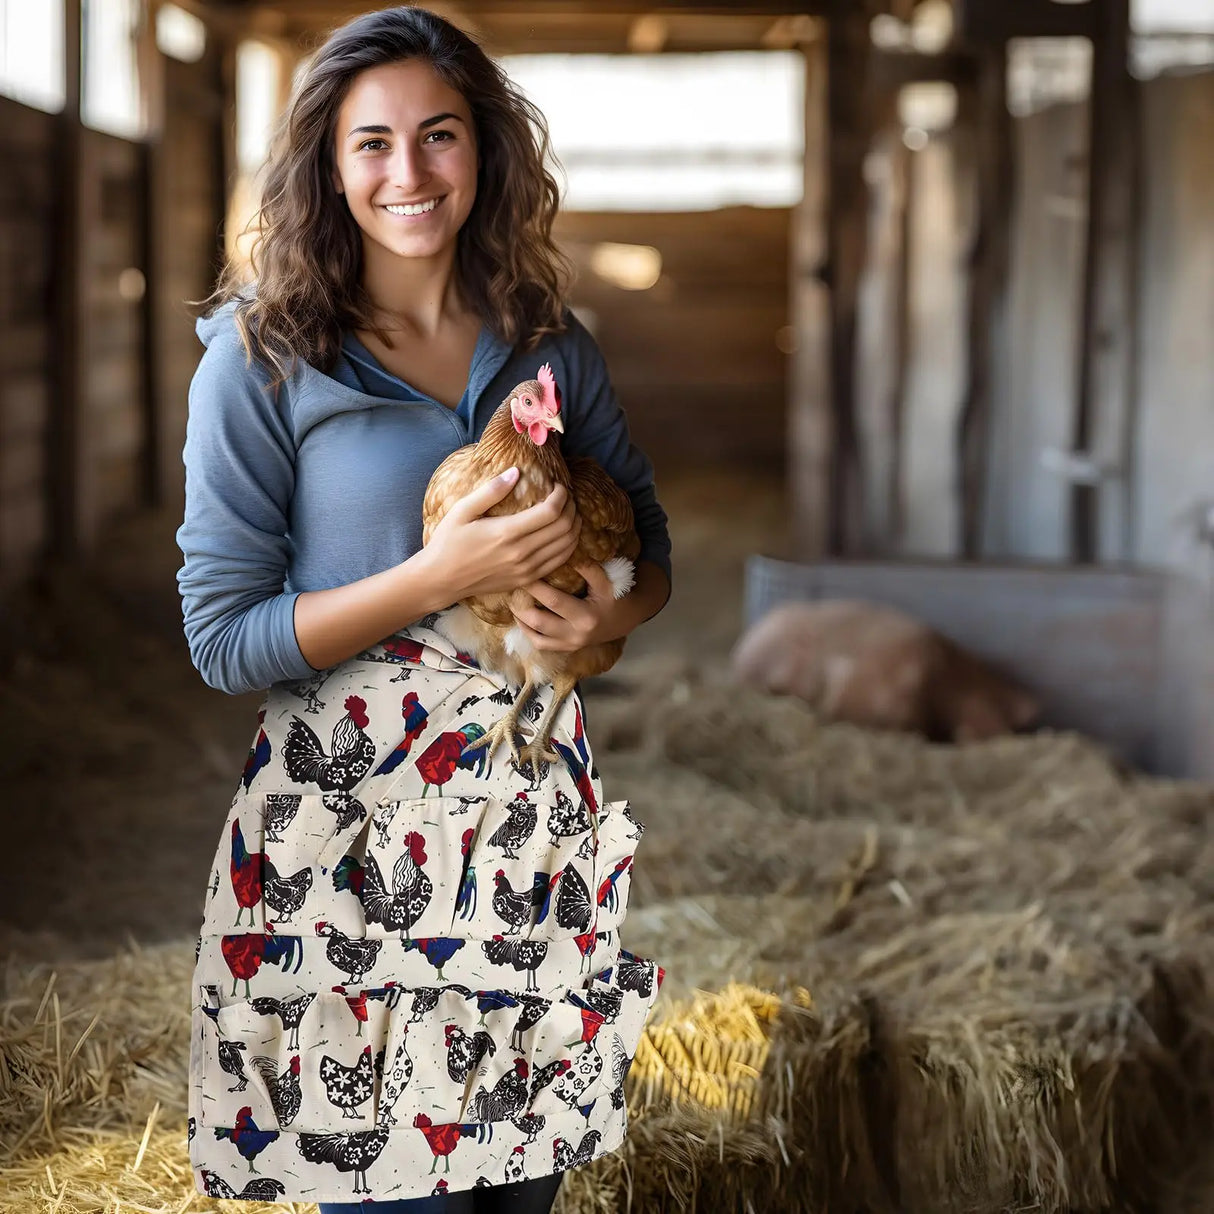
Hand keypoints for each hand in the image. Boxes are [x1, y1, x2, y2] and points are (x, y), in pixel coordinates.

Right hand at [421, 468, 581, 601]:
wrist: (441, 580)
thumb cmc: (448, 542)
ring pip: (567, 546)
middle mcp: (521, 553)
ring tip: (568, 512)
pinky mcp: (527, 580)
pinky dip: (569, 546)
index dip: (562, 495)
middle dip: (572, 507)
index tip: (558, 485)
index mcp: (507, 533)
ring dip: (574, 526)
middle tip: (566, 496)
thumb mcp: (462, 510)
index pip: (551, 511)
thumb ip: (490, 490)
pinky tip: (564, 534)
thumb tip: (515, 472)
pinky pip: (559, 563)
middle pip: (565, 528)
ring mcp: (526, 570)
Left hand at [510, 562, 629, 652]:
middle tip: (510, 588)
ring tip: (513, 602)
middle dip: (521, 605)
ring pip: (537, 637)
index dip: (535, 587)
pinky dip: (528, 632)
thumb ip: (588, 569)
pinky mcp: (566, 649)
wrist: (624, 621)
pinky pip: (541, 645)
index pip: (554, 601)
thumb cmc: (614, 598)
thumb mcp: (606, 582)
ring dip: (521, 620)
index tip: (523, 573)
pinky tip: (521, 618)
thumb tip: (566, 553)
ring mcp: (570, 645)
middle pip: (540, 621)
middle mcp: (576, 635)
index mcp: (586, 617)